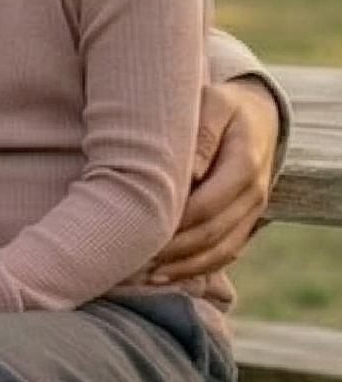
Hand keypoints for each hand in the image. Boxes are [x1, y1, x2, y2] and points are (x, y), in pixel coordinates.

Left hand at [148, 78, 277, 283]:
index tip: (134, 230)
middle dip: (169, 251)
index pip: (206, 205)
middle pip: (209, 234)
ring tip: (140, 276)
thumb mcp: (212, 104)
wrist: (255, 116)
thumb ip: (201, 134)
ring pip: (217, 252)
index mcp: (244, 165)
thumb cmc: (220, 106)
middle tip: (127, 259)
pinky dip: (193, 270)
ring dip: (180, 268)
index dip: (171, 223)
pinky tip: (161, 277)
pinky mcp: (245, 223)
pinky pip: (223, 255)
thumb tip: (189, 172)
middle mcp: (254, 195)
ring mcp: (252, 213)